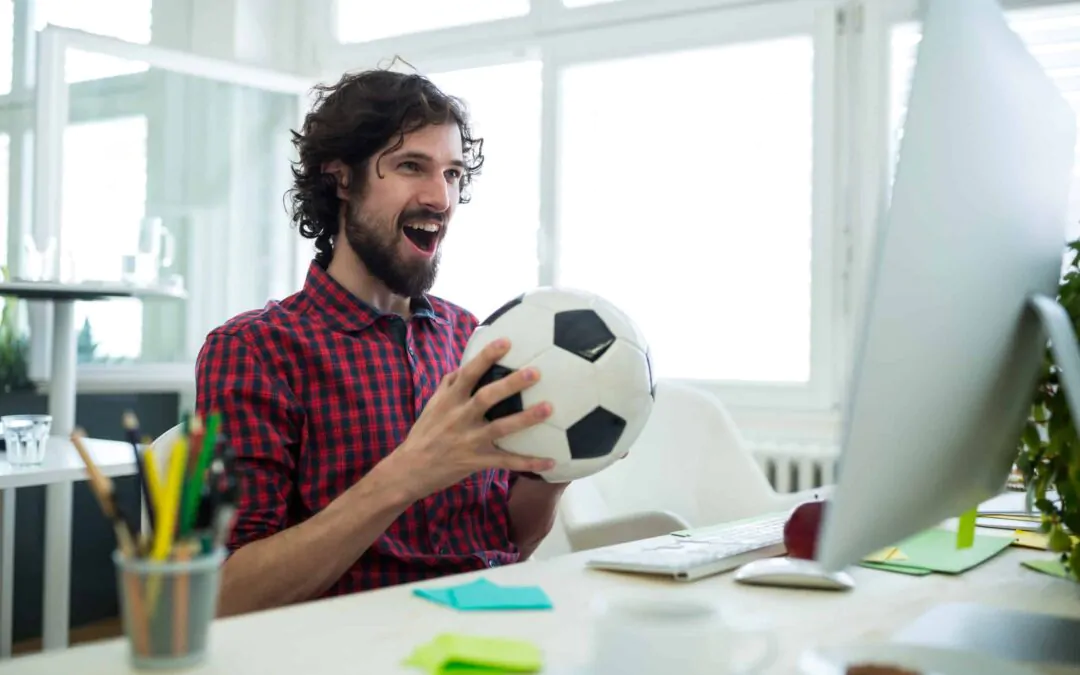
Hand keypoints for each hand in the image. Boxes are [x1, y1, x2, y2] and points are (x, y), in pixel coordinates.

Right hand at [388, 337, 554, 499]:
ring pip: (500, 428)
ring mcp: (469, 440)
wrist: (409, 470)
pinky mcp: (477, 461)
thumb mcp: (432, 405)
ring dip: (525, 418)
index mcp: (449, 400)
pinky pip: (506, 462)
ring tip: (548, 408)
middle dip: (511, 384)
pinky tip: (550, 461)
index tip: (506, 342)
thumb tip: (465, 365)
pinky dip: (528, 462)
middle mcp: (459, 418)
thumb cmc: (424, 434)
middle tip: (535, 372)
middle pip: (486, 397)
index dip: (486, 357)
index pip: (468, 373)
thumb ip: (449, 384)